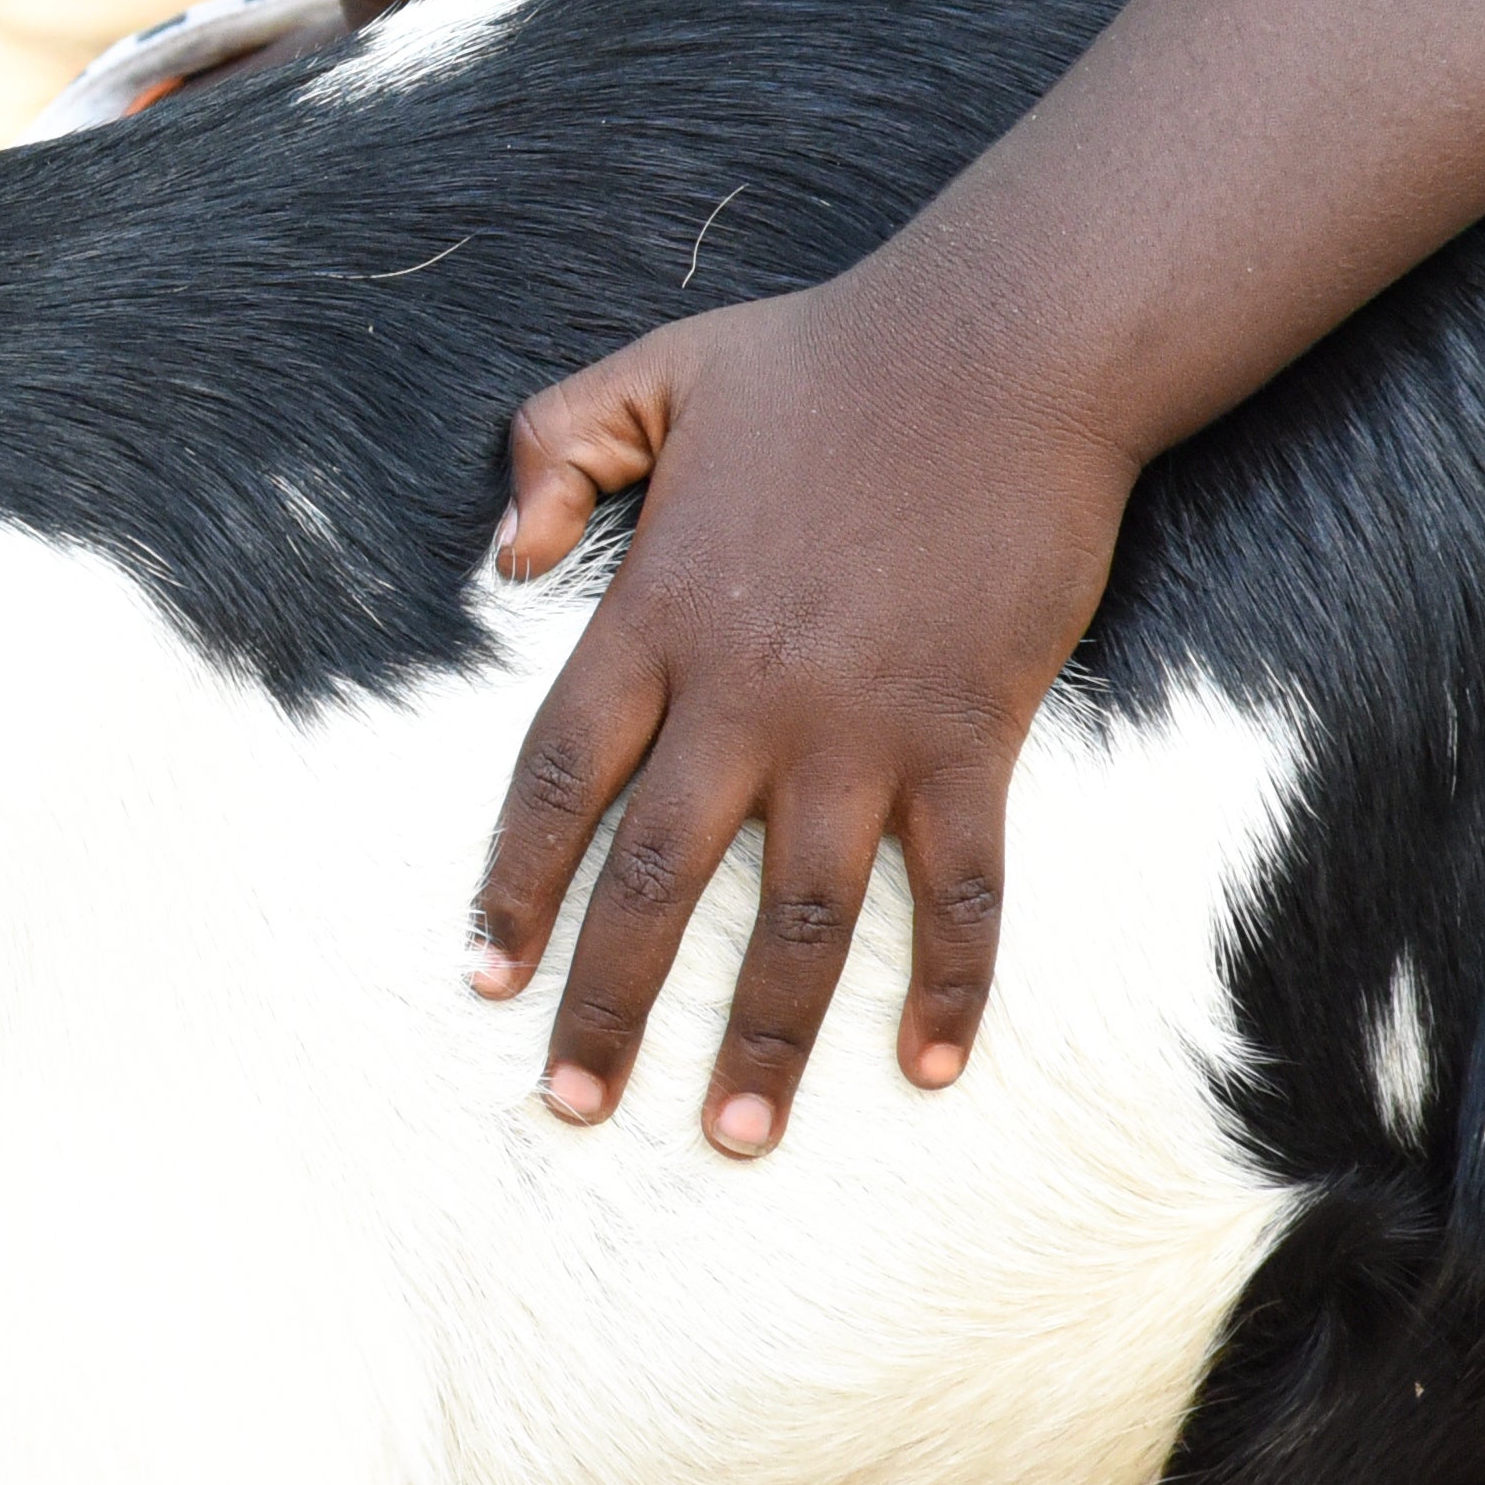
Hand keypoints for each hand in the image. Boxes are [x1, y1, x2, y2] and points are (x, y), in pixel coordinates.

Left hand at [463, 273, 1134, 1155]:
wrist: (1002, 353)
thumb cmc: (823, 358)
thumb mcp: (654, 373)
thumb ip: (553, 450)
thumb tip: (502, 562)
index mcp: (658, 615)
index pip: (558, 778)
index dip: (513, 886)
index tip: (482, 977)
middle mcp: (749, 694)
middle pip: (653, 880)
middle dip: (605, 1006)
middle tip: (571, 1105)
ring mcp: (866, 727)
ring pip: (798, 919)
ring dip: (764, 1035)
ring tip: (733, 1131)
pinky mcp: (973, 738)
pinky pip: (960, 892)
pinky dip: (946, 985)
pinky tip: (927, 1066)